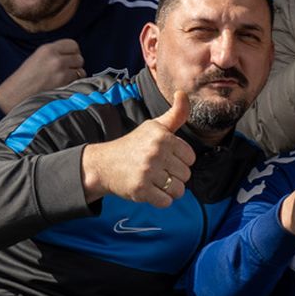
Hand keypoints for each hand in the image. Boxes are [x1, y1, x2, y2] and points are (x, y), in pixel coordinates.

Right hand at [0, 39, 86, 113]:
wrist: (15, 95)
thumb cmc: (25, 78)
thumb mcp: (38, 57)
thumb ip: (55, 54)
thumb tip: (73, 55)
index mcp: (47, 49)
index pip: (73, 44)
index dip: (72, 52)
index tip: (68, 58)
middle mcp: (56, 58)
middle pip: (79, 57)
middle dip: (75, 64)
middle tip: (65, 70)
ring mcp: (61, 72)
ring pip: (81, 70)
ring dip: (75, 75)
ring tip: (63, 79)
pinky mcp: (64, 84)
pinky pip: (78, 81)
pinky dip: (74, 84)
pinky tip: (63, 86)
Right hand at [80, 90, 196, 205]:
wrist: (103, 164)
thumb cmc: (134, 145)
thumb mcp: (154, 126)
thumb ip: (175, 114)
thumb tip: (182, 93)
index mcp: (162, 137)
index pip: (191, 157)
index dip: (180, 160)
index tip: (166, 158)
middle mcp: (155, 153)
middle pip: (186, 174)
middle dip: (174, 175)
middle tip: (157, 170)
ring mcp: (147, 172)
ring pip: (178, 190)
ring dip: (169, 189)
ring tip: (155, 180)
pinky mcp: (140, 190)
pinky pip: (166, 202)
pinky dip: (160, 200)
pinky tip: (150, 190)